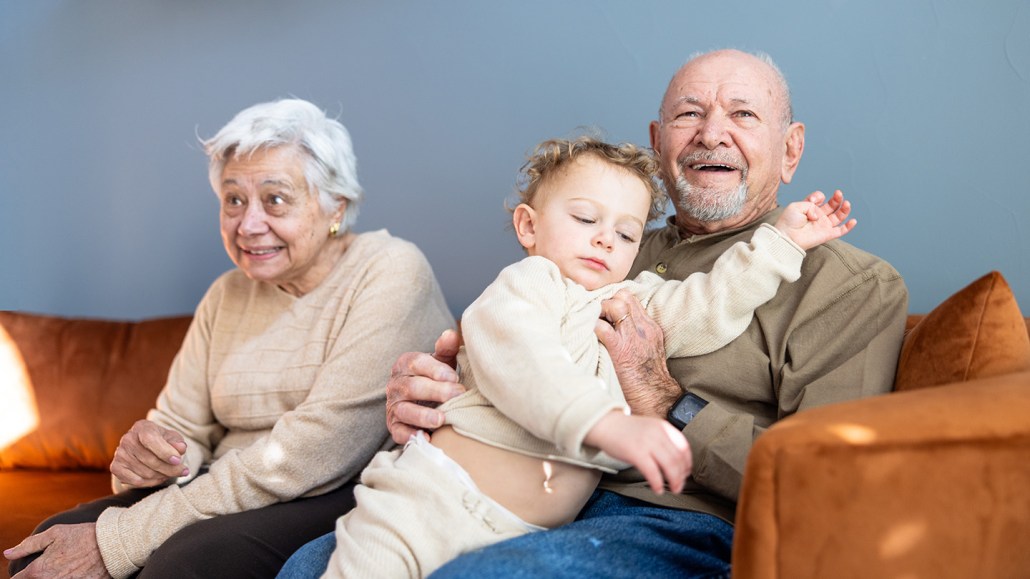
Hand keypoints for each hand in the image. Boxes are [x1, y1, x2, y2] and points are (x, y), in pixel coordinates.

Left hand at [4, 523, 105, 578]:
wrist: (112, 545)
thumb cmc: (83, 536)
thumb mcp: (55, 533)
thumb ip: (28, 545)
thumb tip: (8, 554)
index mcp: (38, 570)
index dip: (20, 575)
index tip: (28, 570)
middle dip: (36, 577)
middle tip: (50, 566)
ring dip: (51, 578)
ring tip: (63, 568)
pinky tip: (73, 572)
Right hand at [110, 419, 187, 487]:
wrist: (145, 449)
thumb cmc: (162, 441)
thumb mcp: (173, 438)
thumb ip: (177, 442)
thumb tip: (181, 448)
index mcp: (142, 427)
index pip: (150, 440)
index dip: (165, 452)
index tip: (178, 460)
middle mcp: (127, 439)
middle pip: (150, 460)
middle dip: (170, 468)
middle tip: (183, 471)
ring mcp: (120, 453)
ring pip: (145, 473)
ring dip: (162, 476)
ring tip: (170, 473)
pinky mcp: (115, 467)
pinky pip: (135, 481)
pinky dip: (150, 483)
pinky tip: (159, 478)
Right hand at [385, 329, 466, 443]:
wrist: (425, 401)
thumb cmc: (436, 378)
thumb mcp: (442, 361)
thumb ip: (446, 348)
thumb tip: (451, 335)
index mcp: (405, 364)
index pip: (416, 363)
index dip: (435, 369)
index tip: (454, 377)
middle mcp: (395, 384)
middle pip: (411, 386)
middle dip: (436, 391)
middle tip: (458, 395)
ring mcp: (393, 406)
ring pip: (403, 410)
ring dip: (423, 415)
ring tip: (442, 419)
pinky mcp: (394, 427)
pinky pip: (398, 432)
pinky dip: (411, 435)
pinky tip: (426, 438)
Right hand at [584, 411, 691, 494]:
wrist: (604, 424)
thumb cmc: (625, 430)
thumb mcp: (649, 428)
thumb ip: (662, 439)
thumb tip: (675, 460)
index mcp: (663, 427)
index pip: (684, 447)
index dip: (688, 463)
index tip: (686, 473)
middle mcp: (658, 434)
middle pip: (678, 459)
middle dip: (682, 476)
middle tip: (679, 486)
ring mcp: (647, 443)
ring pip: (670, 466)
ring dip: (674, 481)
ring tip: (673, 489)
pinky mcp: (636, 453)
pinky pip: (653, 472)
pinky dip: (658, 483)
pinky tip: (657, 489)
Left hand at [595, 290, 680, 417]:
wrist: (655, 397)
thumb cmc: (647, 379)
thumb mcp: (649, 350)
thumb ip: (637, 335)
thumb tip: (616, 327)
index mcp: (650, 328)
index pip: (631, 298)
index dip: (614, 299)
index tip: (604, 309)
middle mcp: (642, 328)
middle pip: (623, 296)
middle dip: (606, 300)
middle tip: (597, 315)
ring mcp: (632, 337)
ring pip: (615, 305)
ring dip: (600, 310)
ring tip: (593, 322)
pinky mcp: (620, 349)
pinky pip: (602, 327)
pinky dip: (592, 326)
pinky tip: (587, 334)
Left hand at [775, 189, 856, 249]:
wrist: (787, 237)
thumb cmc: (788, 222)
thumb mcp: (796, 206)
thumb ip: (810, 204)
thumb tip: (819, 215)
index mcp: (809, 208)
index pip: (819, 199)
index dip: (819, 196)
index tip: (813, 199)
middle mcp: (818, 216)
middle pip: (832, 206)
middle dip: (836, 199)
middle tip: (838, 193)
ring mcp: (823, 225)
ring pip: (839, 216)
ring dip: (844, 209)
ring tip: (846, 203)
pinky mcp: (827, 234)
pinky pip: (841, 231)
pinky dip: (848, 227)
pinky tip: (853, 221)